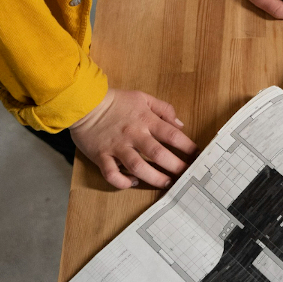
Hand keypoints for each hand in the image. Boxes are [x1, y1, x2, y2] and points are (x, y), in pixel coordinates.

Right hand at [70, 89, 196, 189]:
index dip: (187, 146)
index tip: (197, 156)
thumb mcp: (143, 98)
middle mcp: (133, 135)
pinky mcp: (101, 156)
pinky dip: (123, 181)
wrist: (85, 102)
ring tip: (166, 183)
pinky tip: (133, 182)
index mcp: (146, 120)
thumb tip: (180, 125)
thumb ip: (164, 109)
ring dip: (154, 178)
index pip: (171, 135)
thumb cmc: (117, 101)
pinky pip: (112, 174)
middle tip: (186, 175)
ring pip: (138, 166)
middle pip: (158, 154)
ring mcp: (117, 147)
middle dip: (175, 166)